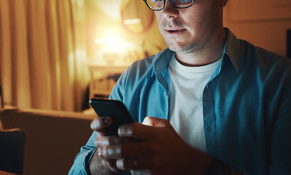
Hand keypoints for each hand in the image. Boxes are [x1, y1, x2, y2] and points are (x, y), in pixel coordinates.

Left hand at [96, 116, 211, 174]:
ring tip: (109, 157)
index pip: (131, 129)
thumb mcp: (165, 126)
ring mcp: (152, 163)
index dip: (122, 130)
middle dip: (111, 147)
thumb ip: (150, 121)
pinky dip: (128, 170)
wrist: (188, 163)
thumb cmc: (173, 142)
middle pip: (125, 147)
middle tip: (102, 147)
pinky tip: (122, 166)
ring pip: (127, 163)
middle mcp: (152, 148)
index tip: (118, 131)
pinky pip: (135, 173)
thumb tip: (136, 122)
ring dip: (116, 160)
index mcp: (154, 134)